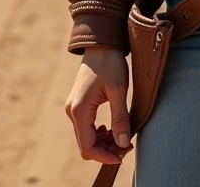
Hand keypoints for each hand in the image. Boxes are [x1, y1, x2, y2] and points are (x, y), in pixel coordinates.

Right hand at [64, 47, 133, 164]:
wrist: (101, 43)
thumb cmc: (110, 62)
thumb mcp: (118, 89)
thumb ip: (120, 118)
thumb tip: (122, 144)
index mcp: (79, 110)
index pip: (88, 147)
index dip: (105, 156)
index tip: (124, 154)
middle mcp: (72, 112)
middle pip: (86, 144)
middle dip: (106, 150)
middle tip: (127, 144)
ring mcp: (73, 108)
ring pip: (86, 137)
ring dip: (104, 142)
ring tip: (122, 136)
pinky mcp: (78, 104)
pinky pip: (86, 127)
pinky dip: (99, 132)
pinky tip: (112, 127)